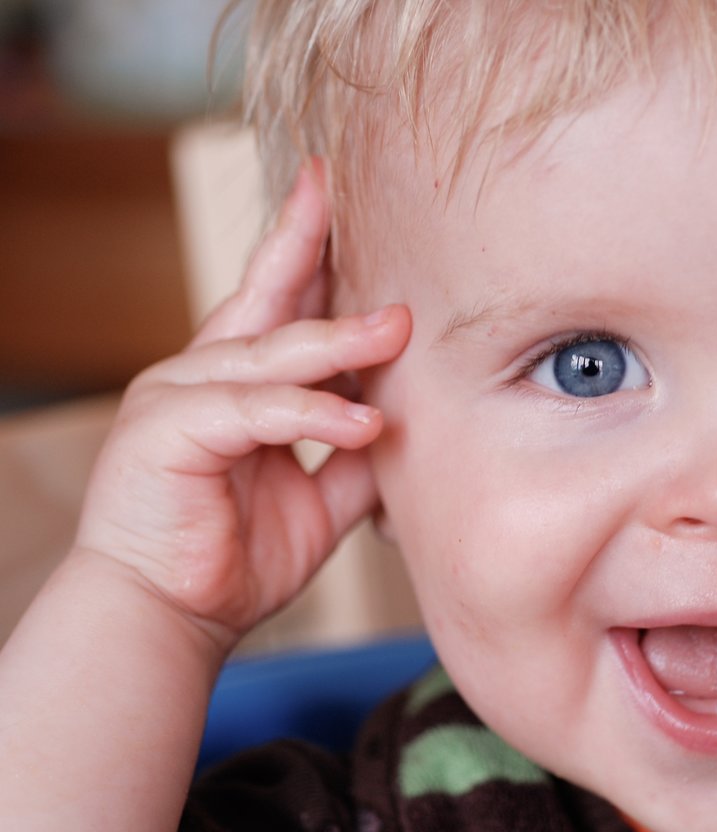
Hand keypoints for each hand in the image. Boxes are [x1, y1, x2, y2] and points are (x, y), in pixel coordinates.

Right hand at [73, 161, 410, 649]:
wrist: (168, 619)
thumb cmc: (234, 558)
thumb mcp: (318, 499)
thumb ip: (355, 456)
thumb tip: (410, 422)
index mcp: (234, 381)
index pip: (276, 300)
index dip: (306, 246)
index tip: (334, 190)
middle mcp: (201, 374)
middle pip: (262, 295)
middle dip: (305, 240)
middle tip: (342, 188)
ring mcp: (177, 395)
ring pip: (270, 353)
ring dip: (339, 340)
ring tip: (398, 327)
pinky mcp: (169, 431)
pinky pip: (256, 412)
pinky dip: (312, 413)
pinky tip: (363, 421)